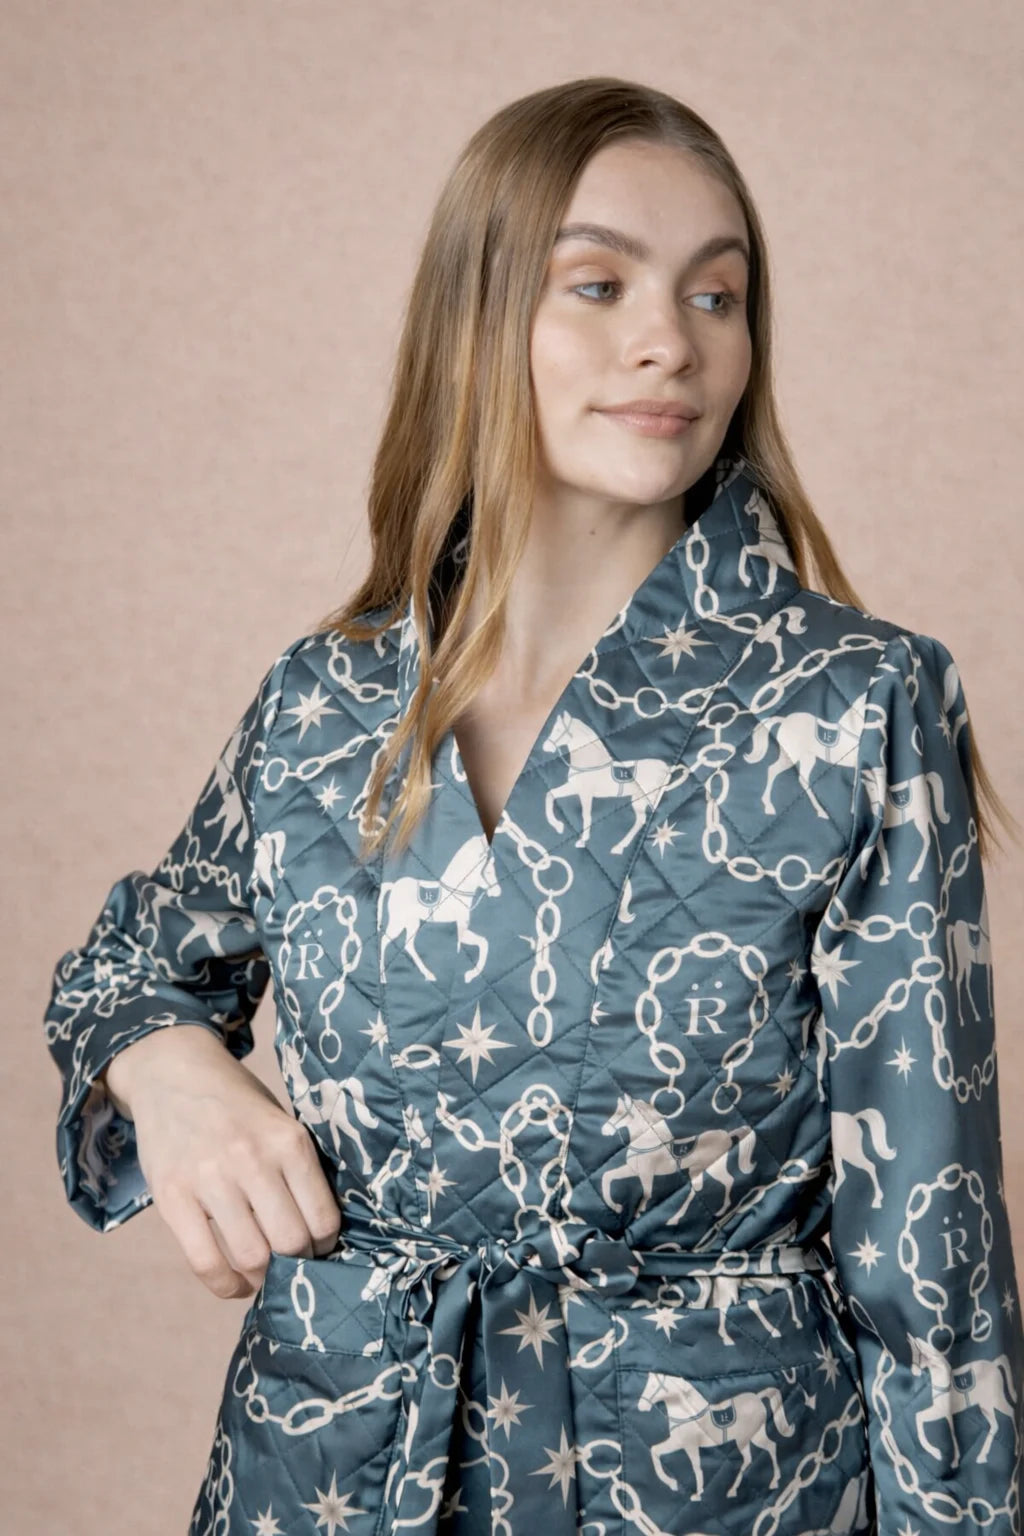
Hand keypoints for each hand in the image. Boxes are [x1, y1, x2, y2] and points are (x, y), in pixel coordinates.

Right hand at [100, 1025, 341, 1298]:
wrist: (173, 1072)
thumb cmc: (237, 1104)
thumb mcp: (280, 1122)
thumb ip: (298, 1169)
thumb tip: (321, 1233)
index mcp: (289, 1141)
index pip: (323, 1218)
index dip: (325, 1245)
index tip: (318, 1248)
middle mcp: (253, 1159)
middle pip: (290, 1242)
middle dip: (297, 1264)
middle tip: (292, 1265)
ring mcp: (210, 1178)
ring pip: (252, 1256)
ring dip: (263, 1277)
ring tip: (265, 1275)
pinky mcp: (172, 1196)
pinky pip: (205, 1261)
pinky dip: (226, 1286)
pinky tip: (236, 1284)